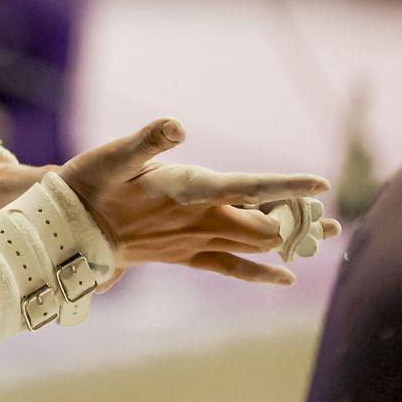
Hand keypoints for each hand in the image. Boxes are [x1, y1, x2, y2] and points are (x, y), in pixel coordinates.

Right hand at [58, 118, 340, 286]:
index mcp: (188, 192)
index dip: (287, 186)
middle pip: (265, 224)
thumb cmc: (88, 187)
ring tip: (327, 235)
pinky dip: (261, 271)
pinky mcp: (184, 255)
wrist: (68, 232)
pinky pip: (231, 268)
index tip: (322, 185)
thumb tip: (177, 125)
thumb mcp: (111, 156)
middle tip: (332, 219)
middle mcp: (199, 221)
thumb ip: (146, 141)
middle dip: (300, 220)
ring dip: (291, 240)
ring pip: (255, 244)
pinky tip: (285, 277)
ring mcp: (194, 241)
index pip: (249, 187)